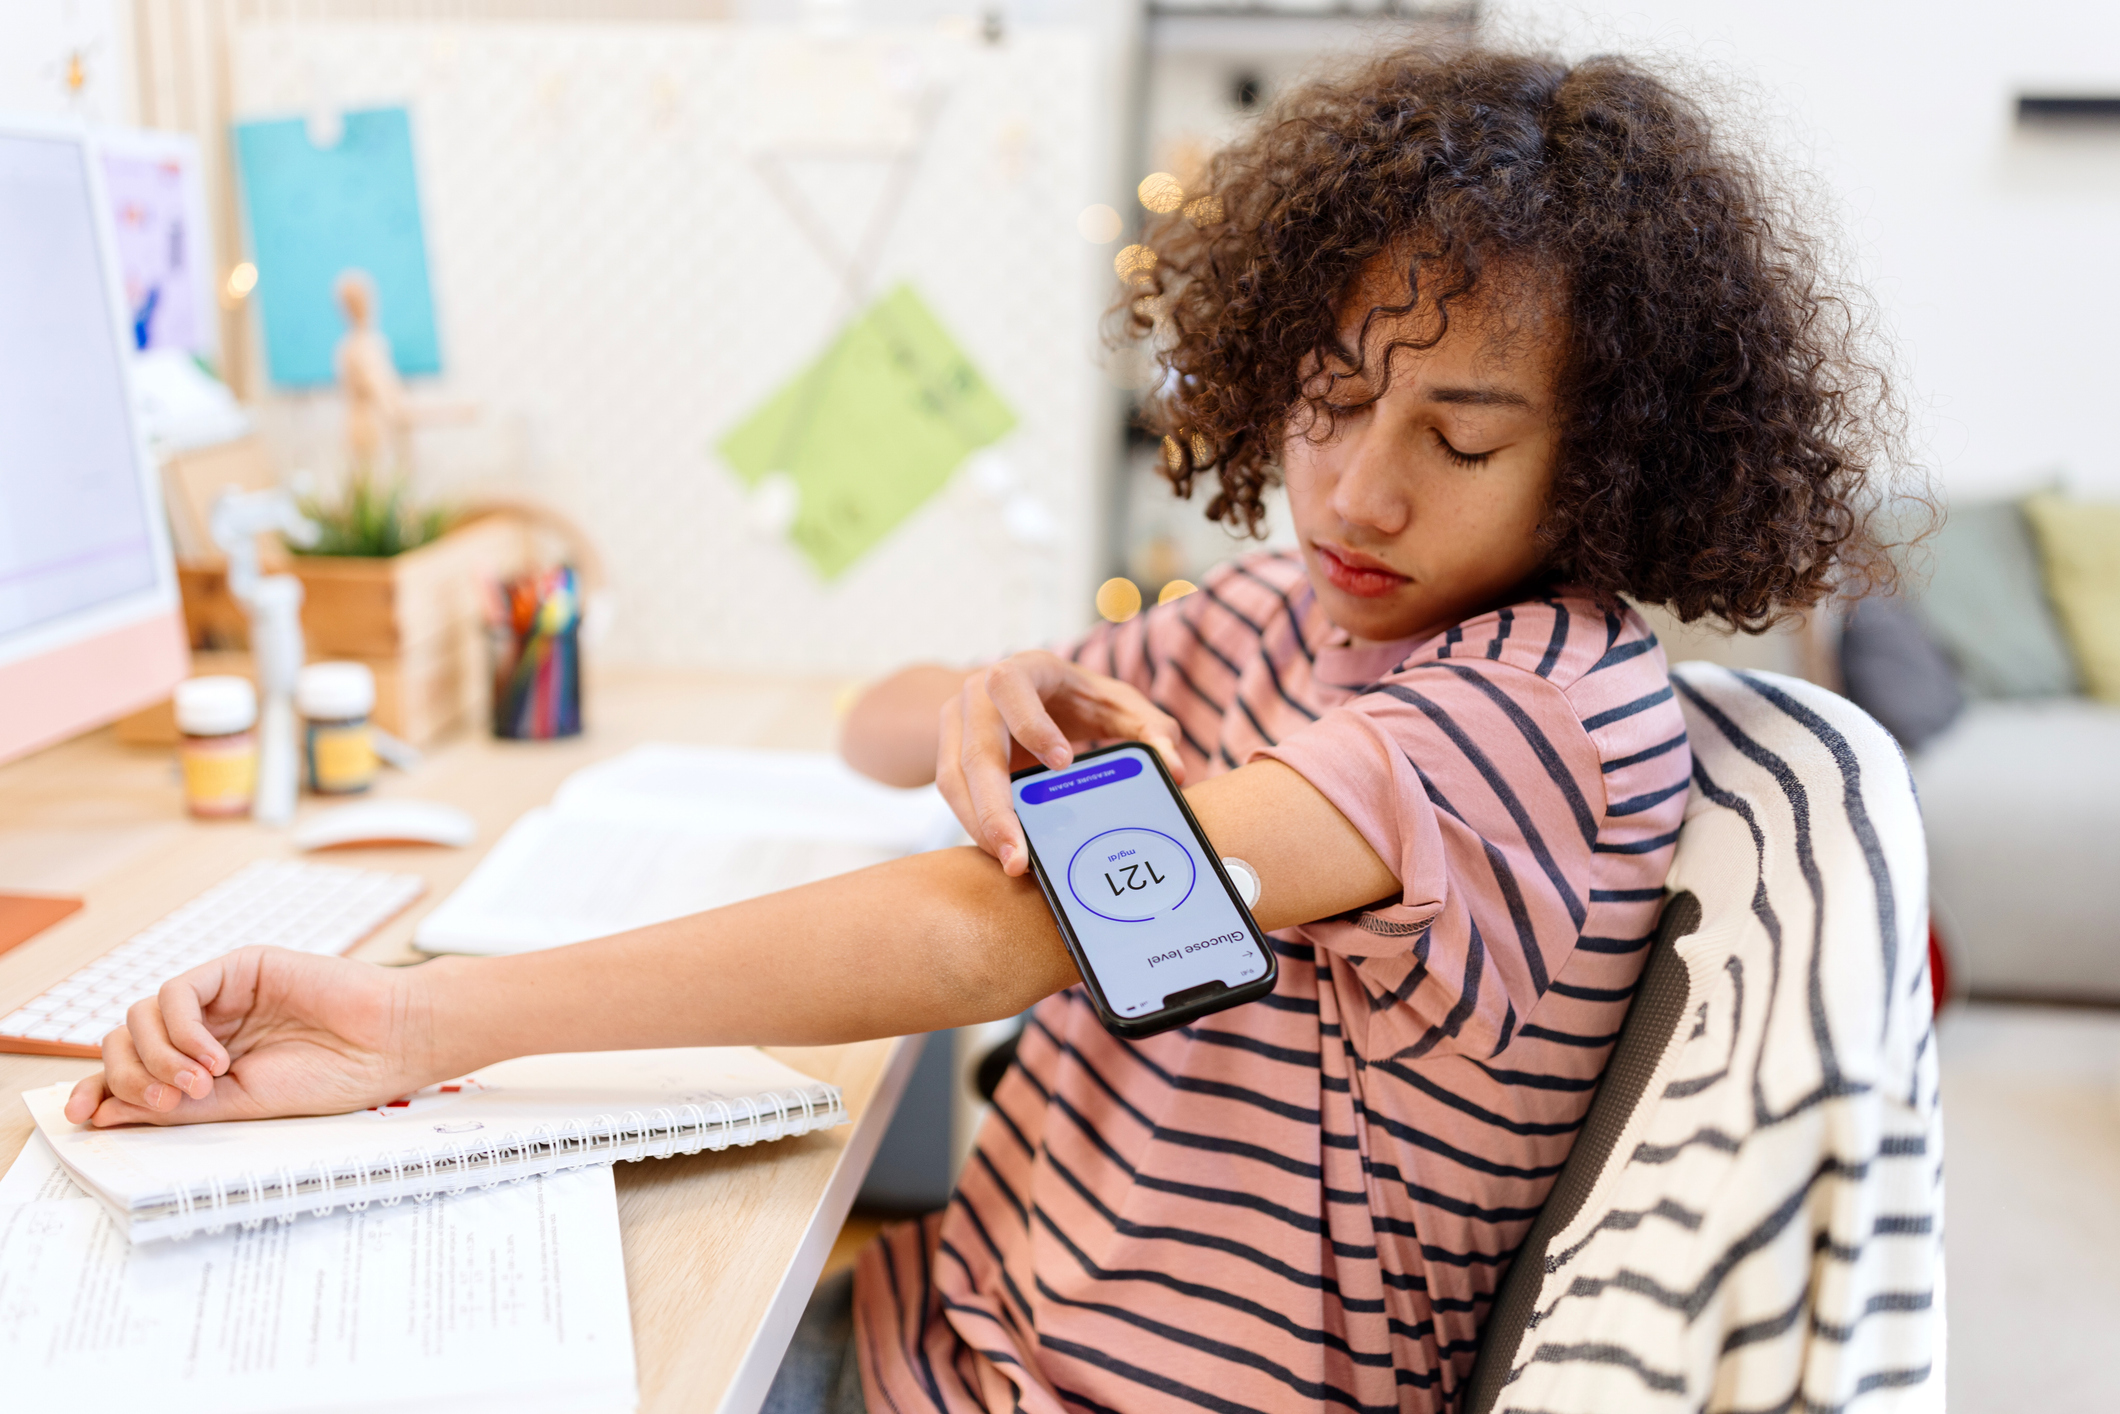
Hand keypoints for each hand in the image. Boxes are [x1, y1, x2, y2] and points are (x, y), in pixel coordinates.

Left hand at [63, 947, 442, 1127]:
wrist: (391, 1042)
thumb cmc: (335, 1075)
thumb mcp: (242, 1105)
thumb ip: (175, 1107)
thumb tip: (104, 1113)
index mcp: (207, 1061)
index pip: (132, 1068)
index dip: (100, 1088)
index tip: (83, 1118)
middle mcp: (208, 1025)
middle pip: (126, 1039)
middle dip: (130, 1075)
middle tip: (169, 1103)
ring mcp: (223, 994)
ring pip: (142, 1014)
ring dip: (158, 1056)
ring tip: (202, 1084)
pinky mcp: (239, 967)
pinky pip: (178, 992)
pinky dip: (183, 1030)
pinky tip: (214, 1056)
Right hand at [937, 650, 1184, 876]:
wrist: (1023, 692)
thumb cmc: (1075, 699)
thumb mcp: (1116, 703)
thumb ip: (1151, 728)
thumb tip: (1177, 769)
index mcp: (1021, 670)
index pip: (1011, 687)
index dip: (1032, 724)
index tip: (1063, 763)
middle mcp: (978, 695)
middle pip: (976, 750)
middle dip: (996, 806)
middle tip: (1019, 854)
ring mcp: (956, 725)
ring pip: (954, 779)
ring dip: (980, 826)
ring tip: (1012, 864)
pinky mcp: (948, 756)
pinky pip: (952, 796)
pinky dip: (975, 827)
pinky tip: (1002, 852)